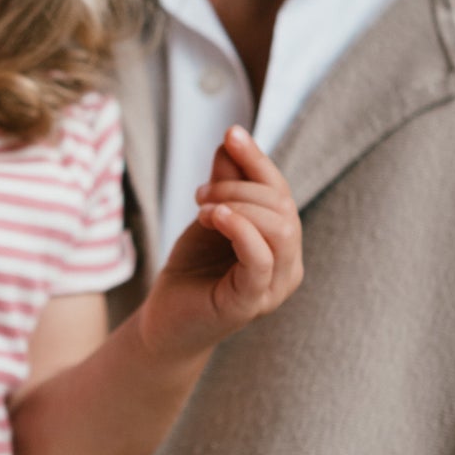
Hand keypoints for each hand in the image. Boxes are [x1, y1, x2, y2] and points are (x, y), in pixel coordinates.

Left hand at [138, 124, 302, 358]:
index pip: (281, 192)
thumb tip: (232, 139)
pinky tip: (215, 216)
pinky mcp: (252, 303)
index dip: (258, 160)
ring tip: (203, 207)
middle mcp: (289, 264)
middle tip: (200, 193)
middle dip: (239, 186)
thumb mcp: (209, 217)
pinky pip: (260, 258)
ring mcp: (275, 287)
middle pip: (283, 205)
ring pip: (280, 228)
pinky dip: (240, 228)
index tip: (231, 133)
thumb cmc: (192, 270)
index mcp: (283, 242)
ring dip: (238, 204)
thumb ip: (225, 183)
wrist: (165, 320)